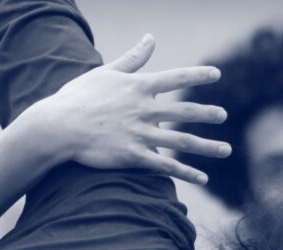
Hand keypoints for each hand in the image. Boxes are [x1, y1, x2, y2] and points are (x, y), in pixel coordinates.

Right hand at [28, 34, 230, 184]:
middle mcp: (144, 110)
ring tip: (226, 150)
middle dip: (207, 114)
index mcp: (138, 87)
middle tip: (222, 115)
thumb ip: (132, 58)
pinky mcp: (132, 156)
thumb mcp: (104, 73)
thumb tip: (150, 38)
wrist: (57, 127)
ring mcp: (140, 134)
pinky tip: (202, 178)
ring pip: (182, 141)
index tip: (216, 74)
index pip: (176, 78)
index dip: (198, 75)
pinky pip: (165, 166)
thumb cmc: (76, 98)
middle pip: (186, 112)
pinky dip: (186, 172)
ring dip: (207, 147)